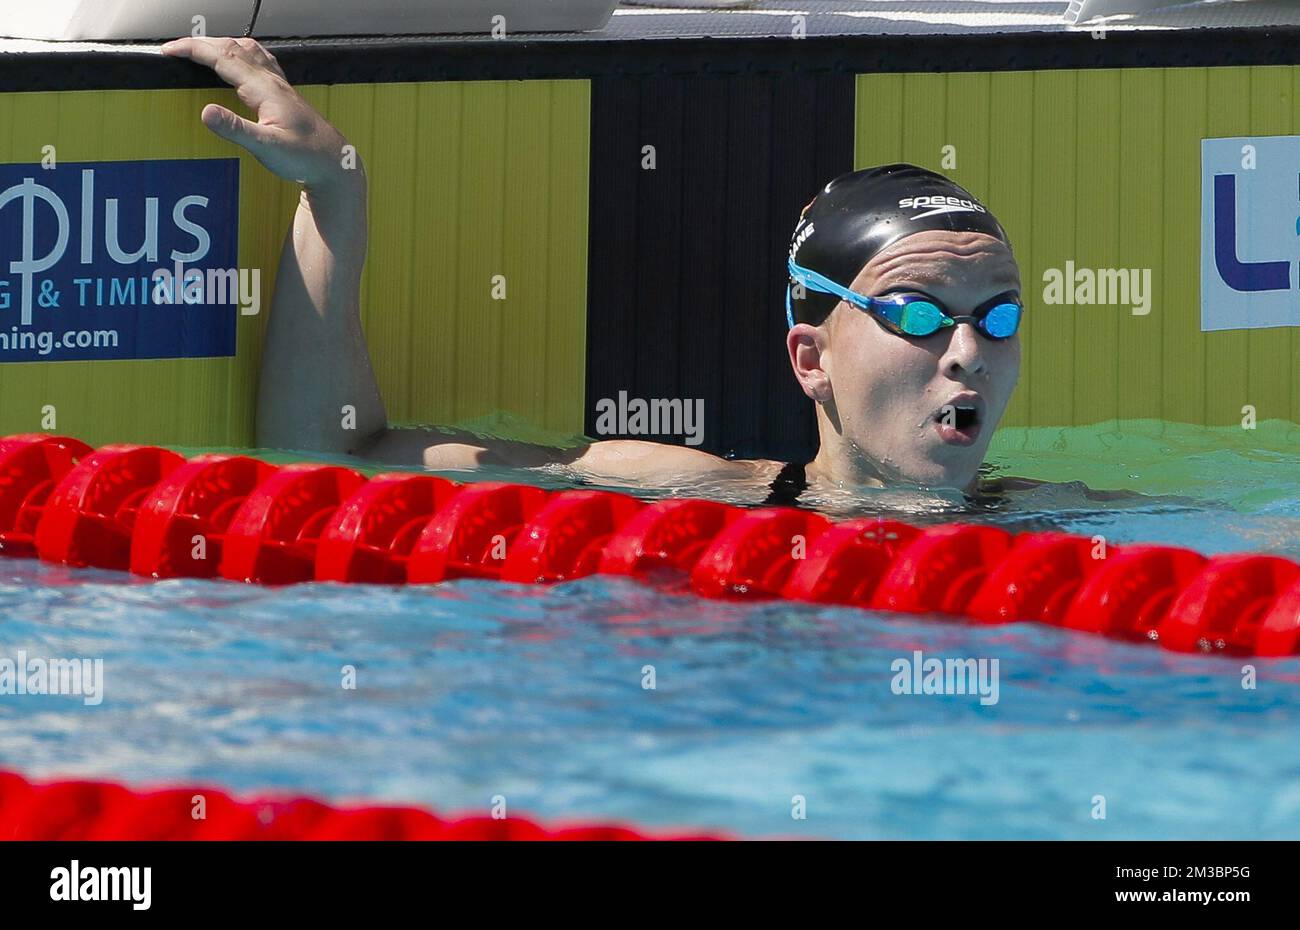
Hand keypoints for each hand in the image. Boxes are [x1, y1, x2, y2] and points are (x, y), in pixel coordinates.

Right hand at [161, 36, 359, 191]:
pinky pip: (259, 61)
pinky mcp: (284, 94)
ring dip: (220, 44)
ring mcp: (280, 85)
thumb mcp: (267, 148)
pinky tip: (238, 61)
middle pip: (232, 47)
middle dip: (200, 44)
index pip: (222, 58)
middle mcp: (273, 81)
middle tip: (175, 49)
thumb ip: (236, 129)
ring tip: (199, 49)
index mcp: (265, 89)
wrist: (335, 164)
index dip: (193, 50)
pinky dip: (239, 53)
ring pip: (247, 50)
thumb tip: (205, 112)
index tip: (168, 51)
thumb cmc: (306, 158)